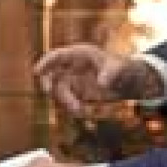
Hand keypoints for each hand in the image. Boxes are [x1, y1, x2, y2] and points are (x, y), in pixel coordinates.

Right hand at [34, 43, 161, 114]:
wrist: (129, 82)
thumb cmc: (123, 68)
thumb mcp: (120, 69)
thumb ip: (111, 74)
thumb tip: (103, 84)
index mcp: (80, 55)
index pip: (58, 56)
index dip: (46, 62)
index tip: (37, 71)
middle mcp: (72, 67)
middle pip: (52, 75)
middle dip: (52, 87)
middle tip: (53, 95)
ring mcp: (73, 80)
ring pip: (59, 91)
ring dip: (65, 101)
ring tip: (80, 110)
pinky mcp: (77, 93)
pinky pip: (67, 100)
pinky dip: (72, 107)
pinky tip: (82, 112)